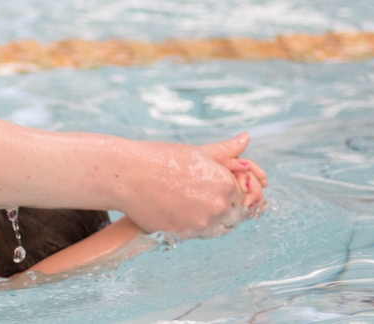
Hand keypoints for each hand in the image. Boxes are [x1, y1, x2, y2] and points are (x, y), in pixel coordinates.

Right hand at [119, 133, 258, 237]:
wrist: (127, 175)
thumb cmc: (160, 158)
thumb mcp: (197, 152)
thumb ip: (226, 150)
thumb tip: (246, 138)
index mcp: (225, 184)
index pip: (240, 196)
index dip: (224, 191)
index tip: (207, 186)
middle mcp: (217, 206)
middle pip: (227, 214)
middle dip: (214, 206)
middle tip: (191, 194)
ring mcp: (199, 223)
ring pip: (209, 226)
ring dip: (199, 217)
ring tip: (178, 200)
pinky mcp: (181, 235)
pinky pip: (189, 233)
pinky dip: (182, 223)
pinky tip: (167, 208)